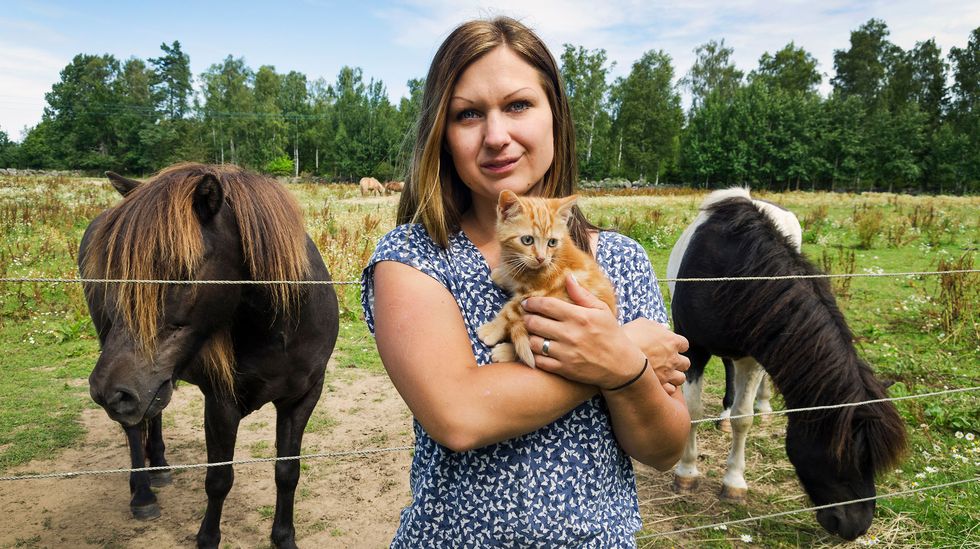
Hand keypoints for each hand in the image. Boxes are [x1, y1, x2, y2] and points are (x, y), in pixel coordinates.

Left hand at [520, 274, 647, 389]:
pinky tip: (539, 349)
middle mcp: (570, 334)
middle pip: (535, 323)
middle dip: (527, 318)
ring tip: (534, 333)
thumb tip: (568, 277)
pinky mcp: (563, 369)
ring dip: (530, 336)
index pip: (546, 305)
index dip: (532, 302)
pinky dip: (535, 354)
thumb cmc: (610, 334)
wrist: (620, 365)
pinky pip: (539, 360)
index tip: (527, 303)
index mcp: (579, 317)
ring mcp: (565, 353)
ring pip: (534, 342)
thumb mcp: (601, 310)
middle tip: (528, 317)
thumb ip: (582, 294)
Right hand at [622, 319, 689, 394]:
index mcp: (672, 341)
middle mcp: (673, 358)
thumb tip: (663, 328)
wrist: (617, 356)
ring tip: (665, 374)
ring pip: (681, 378)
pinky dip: (666, 387)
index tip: (670, 346)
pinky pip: (670, 389)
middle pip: (686, 363)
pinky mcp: (660, 386)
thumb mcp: (642, 323)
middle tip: (668, 361)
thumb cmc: (629, 336)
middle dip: (679, 363)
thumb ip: (656, 326)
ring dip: (675, 376)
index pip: (684, 344)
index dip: (677, 346)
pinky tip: (658, 383)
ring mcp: (668, 374)